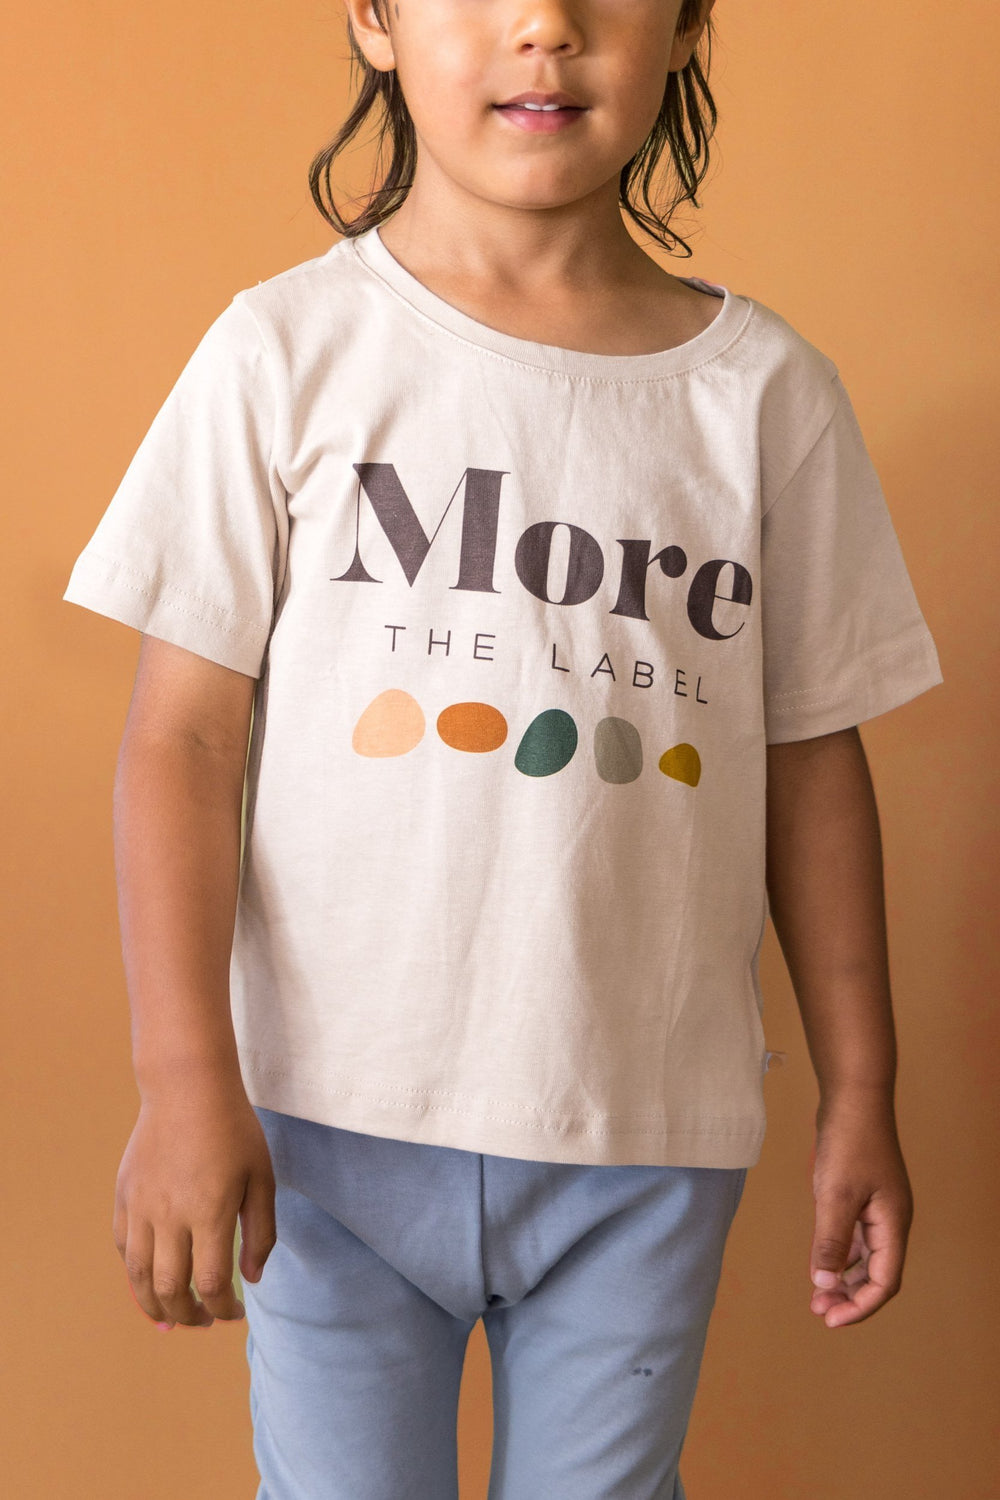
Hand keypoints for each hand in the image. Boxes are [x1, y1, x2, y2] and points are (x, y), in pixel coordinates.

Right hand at [112, 1078, 276, 1330]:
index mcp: (211, 1213)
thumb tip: (251, 1278)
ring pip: (138, 1276)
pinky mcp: (125, 1196)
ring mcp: (142, 1207)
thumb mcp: (262, 1177)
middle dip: (187, 1316)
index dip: (222, 1309)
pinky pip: (124, 1247)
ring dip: (153, 1306)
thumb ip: (261, 1232)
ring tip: (170, 1319)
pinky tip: (149, 1280)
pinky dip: (134, 1273)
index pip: (210, 1284)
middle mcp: (171, 1216)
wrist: (187, 1088)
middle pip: (170, 1289)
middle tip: (203, 1321)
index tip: (234, 1312)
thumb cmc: (234, 1130)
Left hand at [807, 1097, 912, 1327]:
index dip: (859, 1306)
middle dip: (849, 1296)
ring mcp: (877, 1207)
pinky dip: (838, 1252)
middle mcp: (890, 1220)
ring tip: (816, 1294)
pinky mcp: (862, 1195)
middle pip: (875, 1273)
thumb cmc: (850, 1141)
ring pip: (863, 1256)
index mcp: (893, 1224)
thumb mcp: (836, 1194)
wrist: (854, 1096)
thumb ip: (830, 1240)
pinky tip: (819, 1260)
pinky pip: (853, 1236)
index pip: (884, 1281)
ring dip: (842, 1277)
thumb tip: (823, 1283)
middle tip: (818, 1310)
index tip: (830, 1320)